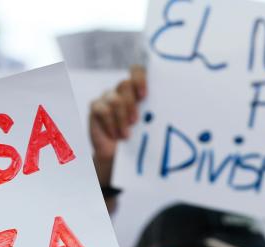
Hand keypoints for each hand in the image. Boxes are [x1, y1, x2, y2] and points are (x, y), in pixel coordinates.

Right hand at [88, 65, 145, 186]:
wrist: (117, 156)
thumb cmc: (137, 139)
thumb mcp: (149, 126)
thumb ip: (154, 115)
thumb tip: (168, 113)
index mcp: (137, 89)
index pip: (137, 71)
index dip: (140, 79)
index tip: (144, 96)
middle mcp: (122, 90)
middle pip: (125, 84)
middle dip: (131, 104)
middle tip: (135, 122)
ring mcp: (107, 97)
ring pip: (114, 99)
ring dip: (122, 118)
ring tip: (126, 136)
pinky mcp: (96, 107)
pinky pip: (103, 110)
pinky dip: (110, 124)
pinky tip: (115, 136)